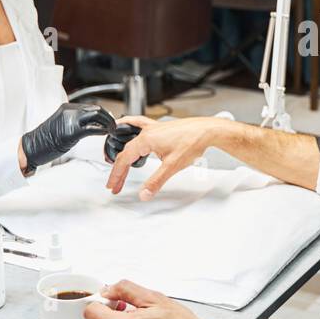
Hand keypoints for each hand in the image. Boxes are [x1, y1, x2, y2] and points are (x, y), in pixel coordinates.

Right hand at [21, 102, 115, 171]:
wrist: (31, 147)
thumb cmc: (45, 140)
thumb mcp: (62, 125)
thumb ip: (76, 122)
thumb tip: (92, 125)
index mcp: (68, 108)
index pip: (92, 107)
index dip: (104, 114)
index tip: (110, 122)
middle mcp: (69, 111)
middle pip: (97, 109)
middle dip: (109, 118)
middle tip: (114, 127)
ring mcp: (70, 120)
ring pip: (96, 115)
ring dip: (107, 123)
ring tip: (111, 131)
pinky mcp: (71, 131)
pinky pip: (91, 128)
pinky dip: (102, 130)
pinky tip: (105, 134)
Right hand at [106, 115, 222, 198]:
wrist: (207, 130)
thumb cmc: (193, 142)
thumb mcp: (172, 166)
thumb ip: (156, 181)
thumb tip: (144, 194)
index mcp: (146, 139)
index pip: (124, 159)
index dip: (116, 174)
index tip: (112, 185)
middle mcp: (147, 131)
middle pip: (126, 151)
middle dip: (119, 169)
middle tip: (116, 183)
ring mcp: (153, 128)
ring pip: (130, 138)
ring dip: (122, 151)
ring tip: (112, 159)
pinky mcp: (160, 128)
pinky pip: (139, 124)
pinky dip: (130, 126)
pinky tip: (128, 126)